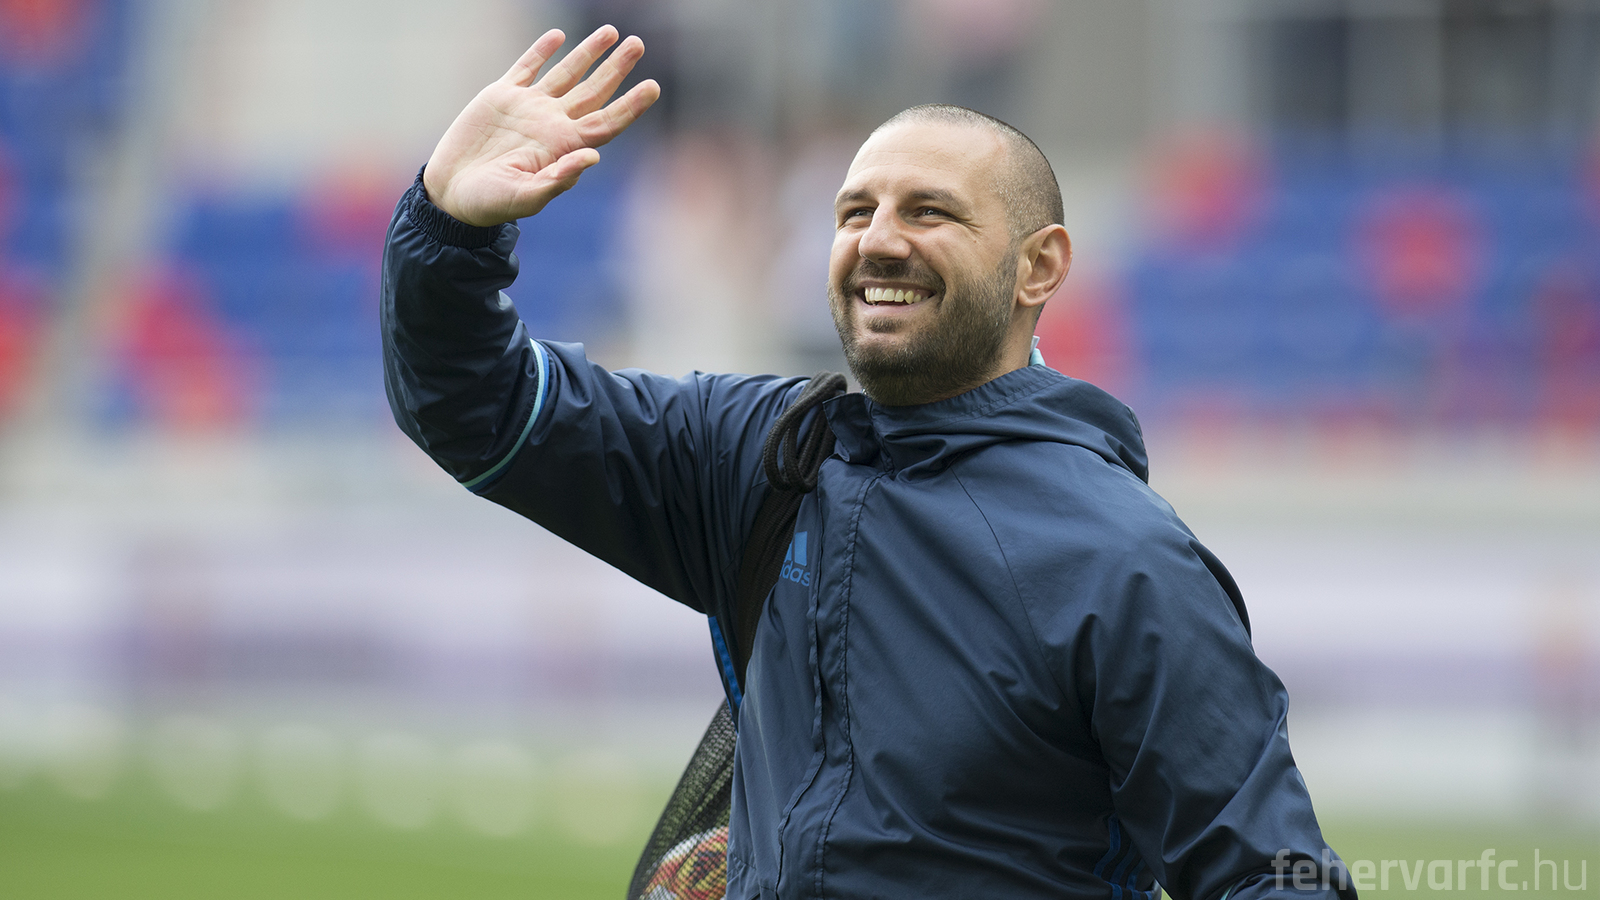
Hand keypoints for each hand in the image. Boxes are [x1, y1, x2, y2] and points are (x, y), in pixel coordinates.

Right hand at [423, 26, 659, 226]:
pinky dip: (542, 50)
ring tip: (611, 31)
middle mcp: (552, 124)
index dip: (631, 105)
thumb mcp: (525, 197)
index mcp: (564, 147)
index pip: (607, 122)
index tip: (653, 86)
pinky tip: (558, 36)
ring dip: (588, 52)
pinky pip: (527, 67)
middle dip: (616, 68)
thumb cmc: (490, 203)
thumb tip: (594, 156)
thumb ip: (559, 179)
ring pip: (566, 73)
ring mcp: (529, 108)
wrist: (451, 192)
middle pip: (594, 91)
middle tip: (638, 44)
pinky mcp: (501, 96)